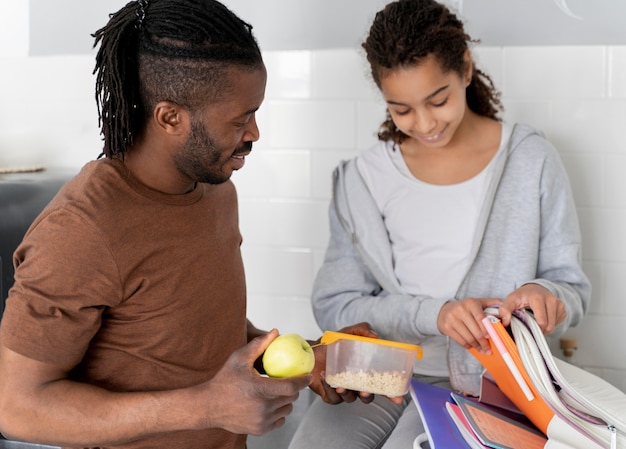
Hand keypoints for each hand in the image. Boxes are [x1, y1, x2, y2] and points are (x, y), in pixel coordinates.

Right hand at [194, 329, 311, 435]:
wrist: (209, 406)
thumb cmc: (224, 381)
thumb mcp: (239, 359)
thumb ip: (259, 345)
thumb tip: (275, 333)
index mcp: (259, 389)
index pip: (290, 386)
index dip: (303, 381)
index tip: (308, 375)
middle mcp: (262, 407)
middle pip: (291, 398)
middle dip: (293, 388)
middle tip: (287, 381)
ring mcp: (261, 420)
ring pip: (286, 409)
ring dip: (286, 400)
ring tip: (276, 392)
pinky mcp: (260, 430)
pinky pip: (280, 420)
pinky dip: (279, 412)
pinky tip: (270, 404)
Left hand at [308, 322, 401, 404]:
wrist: (309, 351)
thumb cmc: (330, 344)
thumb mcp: (347, 333)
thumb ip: (361, 330)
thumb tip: (375, 335)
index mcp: (363, 372)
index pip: (381, 384)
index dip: (390, 392)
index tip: (396, 397)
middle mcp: (355, 383)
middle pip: (368, 396)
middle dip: (368, 395)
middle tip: (364, 391)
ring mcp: (343, 390)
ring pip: (351, 399)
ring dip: (347, 393)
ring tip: (340, 385)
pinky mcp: (330, 395)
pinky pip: (334, 398)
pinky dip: (329, 389)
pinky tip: (325, 378)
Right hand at [437, 297, 502, 352]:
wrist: (444, 310)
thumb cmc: (465, 308)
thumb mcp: (477, 302)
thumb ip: (491, 303)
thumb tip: (503, 307)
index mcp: (470, 303)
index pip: (481, 318)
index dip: (487, 329)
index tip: (491, 337)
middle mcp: (460, 310)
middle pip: (475, 331)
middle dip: (484, 342)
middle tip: (489, 349)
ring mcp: (452, 319)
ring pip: (468, 338)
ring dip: (477, 346)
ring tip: (483, 350)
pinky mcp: (446, 327)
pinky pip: (460, 340)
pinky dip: (468, 346)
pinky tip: (473, 347)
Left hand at [498, 283, 565, 333]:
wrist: (535, 288)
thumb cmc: (523, 295)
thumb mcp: (511, 299)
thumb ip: (505, 309)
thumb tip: (505, 322)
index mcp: (538, 298)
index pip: (542, 322)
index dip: (534, 329)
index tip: (527, 326)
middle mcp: (552, 300)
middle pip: (549, 326)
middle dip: (539, 329)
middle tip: (531, 324)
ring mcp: (559, 304)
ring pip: (553, 326)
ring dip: (545, 327)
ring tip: (536, 318)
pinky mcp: (563, 309)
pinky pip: (557, 323)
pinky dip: (550, 324)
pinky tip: (543, 317)